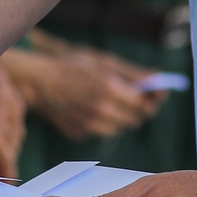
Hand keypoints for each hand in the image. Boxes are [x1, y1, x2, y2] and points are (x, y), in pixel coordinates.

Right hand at [0, 63, 25, 178]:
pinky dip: (5, 172)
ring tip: (1, 173)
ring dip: (7, 159)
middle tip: (1, 158)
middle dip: (10, 144)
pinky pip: (4, 159)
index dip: (9, 126)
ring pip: (12, 145)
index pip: (15, 107)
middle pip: (16, 127)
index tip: (2, 137)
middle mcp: (3, 95)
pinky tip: (2, 182)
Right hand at [5, 48, 162, 141]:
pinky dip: (103, 122)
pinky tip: (91, 107)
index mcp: (110, 89)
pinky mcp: (80, 134)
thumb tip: (158, 79)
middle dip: (138, 109)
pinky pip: (101, 131)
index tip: (156, 95)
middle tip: (135, 98)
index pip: (144, 105)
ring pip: (119, 128)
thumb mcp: (103, 62)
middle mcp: (101, 111)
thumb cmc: (72, 66)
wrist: (38, 81)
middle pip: (134, 119)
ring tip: (109, 100)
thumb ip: (133, 73)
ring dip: (121, 117)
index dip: (152, 100)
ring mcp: (89, 125)